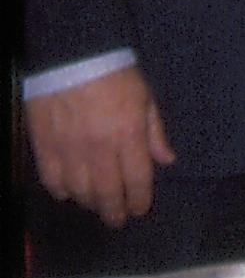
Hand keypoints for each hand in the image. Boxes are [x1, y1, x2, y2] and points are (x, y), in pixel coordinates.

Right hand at [28, 64, 175, 228]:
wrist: (72, 56)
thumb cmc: (116, 73)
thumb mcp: (145, 98)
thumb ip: (155, 132)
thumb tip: (167, 161)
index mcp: (128, 135)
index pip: (136, 180)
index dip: (138, 200)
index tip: (139, 210)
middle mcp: (98, 148)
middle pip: (106, 193)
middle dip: (114, 211)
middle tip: (117, 220)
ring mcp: (68, 150)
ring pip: (79, 192)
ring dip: (89, 203)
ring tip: (96, 206)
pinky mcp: (44, 147)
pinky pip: (52, 181)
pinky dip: (61, 191)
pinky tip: (68, 193)